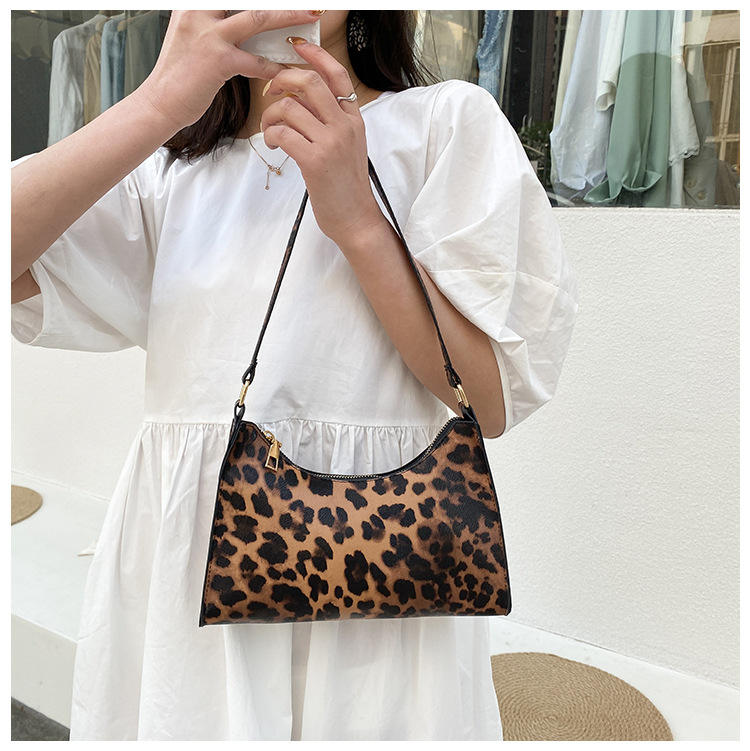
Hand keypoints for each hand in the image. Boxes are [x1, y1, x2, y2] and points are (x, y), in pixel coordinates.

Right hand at [138, 10, 322, 132]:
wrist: (159, 102)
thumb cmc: (179, 74)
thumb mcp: (192, 36)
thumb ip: (214, 23)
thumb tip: (247, 20)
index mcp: (194, 4)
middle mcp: (199, 11)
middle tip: (306, 0)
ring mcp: (208, 34)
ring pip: (257, 18)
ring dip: (288, 17)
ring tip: (310, 17)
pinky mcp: (217, 60)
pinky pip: (255, 61)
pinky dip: (273, 67)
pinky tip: (287, 72)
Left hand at [261, 40, 384, 247]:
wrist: (356, 219)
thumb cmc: (346, 186)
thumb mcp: (347, 147)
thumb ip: (331, 122)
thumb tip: (301, 101)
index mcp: (354, 119)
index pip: (336, 75)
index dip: (315, 55)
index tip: (297, 48)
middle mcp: (345, 126)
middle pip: (309, 82)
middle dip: (282, 80)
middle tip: (271, 92)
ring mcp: (331, 142)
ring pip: (289, 107)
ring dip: (270, 115)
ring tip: (271, 131)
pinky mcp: (315, 161)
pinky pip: (283, 133)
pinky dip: (271, 136)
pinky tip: (275, 146)